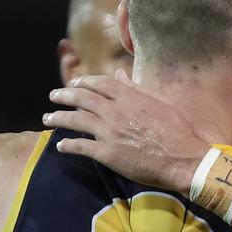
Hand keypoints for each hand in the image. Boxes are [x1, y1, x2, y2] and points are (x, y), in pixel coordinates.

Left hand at [43, 73, 207, 192]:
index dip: (83, 82)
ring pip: (76, 121)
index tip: (74, 83)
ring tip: (47, 118)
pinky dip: (68, 145)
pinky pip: (81, 147)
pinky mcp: (107, 154)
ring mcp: (109, 132)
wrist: (183, 158)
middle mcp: (115, 111)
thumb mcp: (159, 103)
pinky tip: (61, 146)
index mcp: (129, 97)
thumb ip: (136, 89)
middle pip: (82, 99)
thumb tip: (121, 74)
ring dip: (58, 118)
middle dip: (64, 96)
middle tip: (53, 96)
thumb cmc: (178, 131)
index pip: (99, 83)